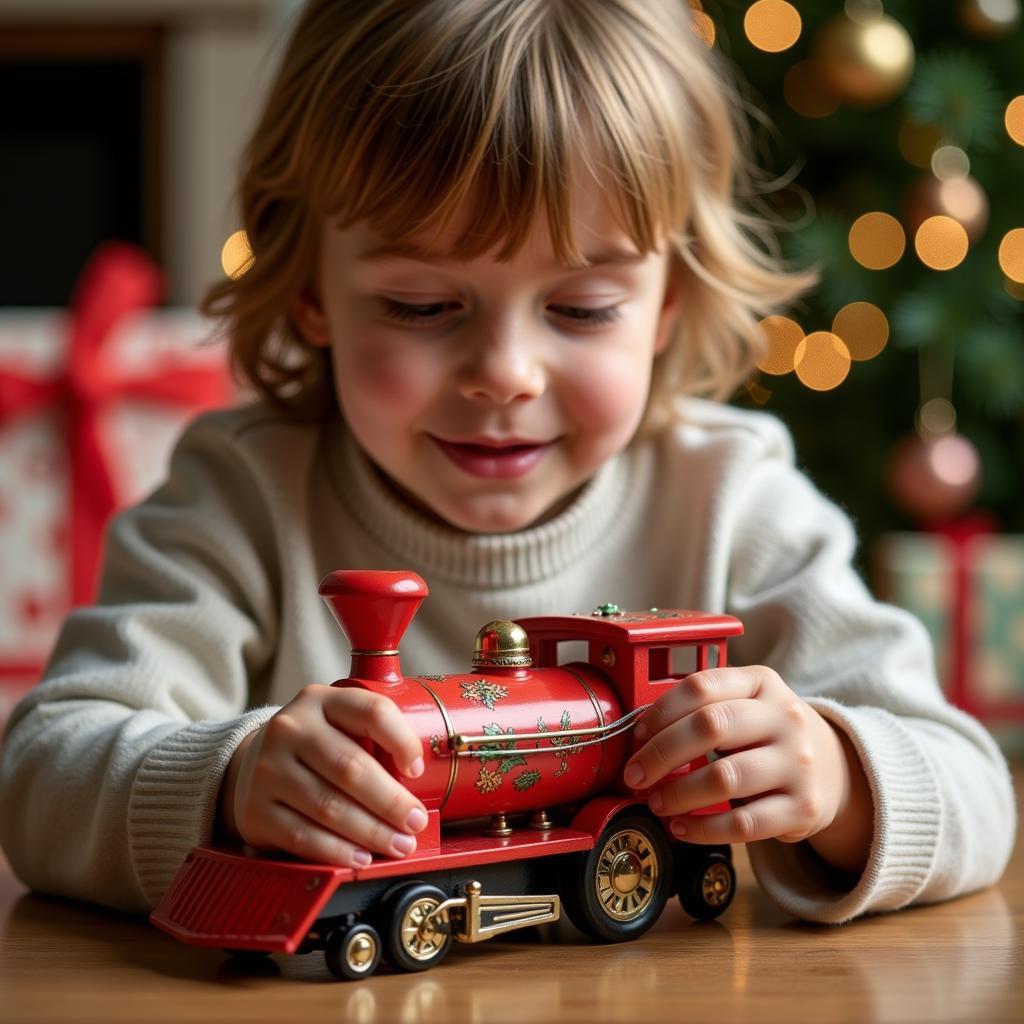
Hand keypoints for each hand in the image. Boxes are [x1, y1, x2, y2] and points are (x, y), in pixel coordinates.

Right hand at [218, 685, 428, 867]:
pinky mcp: (255, 809)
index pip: (371, 712)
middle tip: (414, 822)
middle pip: (351, 767)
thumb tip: (416, 778)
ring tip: (398, 843)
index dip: (402, 741)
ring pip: (329, 806)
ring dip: (371, 831)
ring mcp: (268, 769)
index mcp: (321, 701)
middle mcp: (290, 728)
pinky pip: (303, 836)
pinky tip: (361, 856)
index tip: (417, 770)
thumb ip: (372, 739)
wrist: (252, 765)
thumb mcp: (339, 726)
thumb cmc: (314, 748)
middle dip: (391, 801)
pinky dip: (337, 850)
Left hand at [623, 667, 871, 872]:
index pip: (702, 686)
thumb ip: (703, 710)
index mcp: (763, 682)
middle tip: (634, 775)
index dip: (661, 711)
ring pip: (725, 777)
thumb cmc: (768, 735)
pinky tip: (681, 827)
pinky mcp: (803, 808)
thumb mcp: (747, 704)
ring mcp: (798, 763)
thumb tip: (640, 738)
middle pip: (710, 725)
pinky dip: (703, 829)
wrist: (834, 769)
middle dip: (661, 753)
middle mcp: (785, 717)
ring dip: (678, 794)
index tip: (637, 735)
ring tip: (656, 803)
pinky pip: (744, 823)